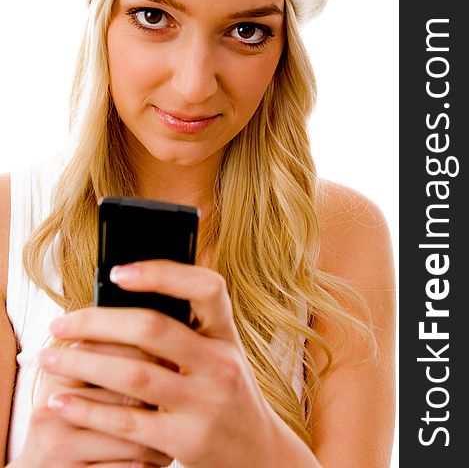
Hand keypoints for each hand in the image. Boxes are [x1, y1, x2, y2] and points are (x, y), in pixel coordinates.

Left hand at [39, 260, 283, 467]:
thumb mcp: (221, 353)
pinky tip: (62, 401)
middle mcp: (221, 364)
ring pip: (132, 375)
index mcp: (226, 335)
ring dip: (82, 364)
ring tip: (48, 359)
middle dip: (97, 323)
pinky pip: (126, 422)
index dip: (162, 273)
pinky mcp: (185, 441)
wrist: (258, 453)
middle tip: (60, 323)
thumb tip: (133, 292)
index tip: (117, 272)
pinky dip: (88, 409)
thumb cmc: (228, 393)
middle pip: (152, 329)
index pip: (207, 287)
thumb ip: (190, 327)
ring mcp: (204, 403)